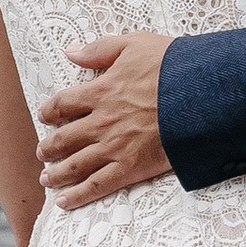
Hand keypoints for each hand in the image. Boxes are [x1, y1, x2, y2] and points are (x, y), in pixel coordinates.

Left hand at [37, 32, 172, 208]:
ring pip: (75, 165)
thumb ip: (99, 49)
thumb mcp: (134, 44)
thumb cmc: (173, 67)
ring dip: (56, 173)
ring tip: (47, 178)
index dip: (50, 111)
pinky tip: (65, 202)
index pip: (62, 104)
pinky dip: (78, 195)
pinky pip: (97, 185)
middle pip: (63, 139)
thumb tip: (71, 52)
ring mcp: (114, 147)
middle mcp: (101, 122)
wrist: (203, 96)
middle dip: (48, 147)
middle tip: (42, 152)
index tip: (45, 116)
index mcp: (100, 91)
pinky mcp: (130, 168)